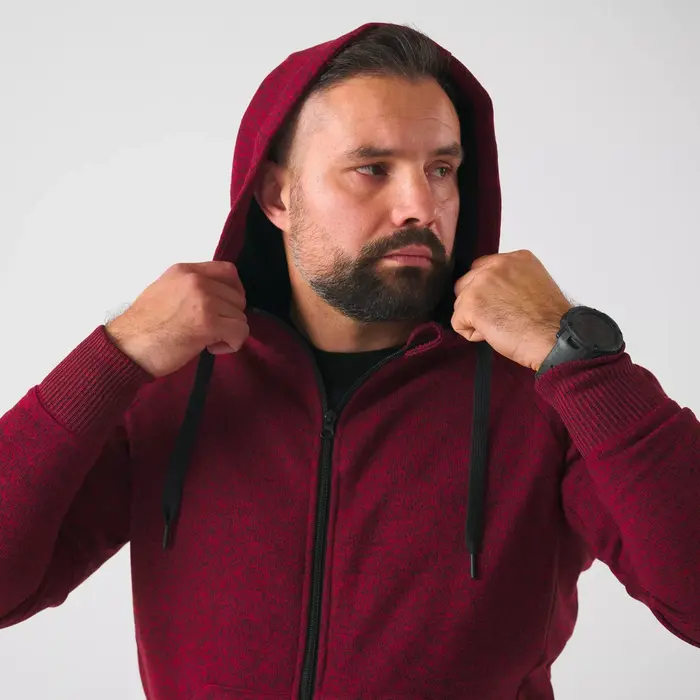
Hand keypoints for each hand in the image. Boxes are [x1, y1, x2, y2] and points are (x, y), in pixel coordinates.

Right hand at [105, 261, 248, 377]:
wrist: (127, 347)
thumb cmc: (144, 327)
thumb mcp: (166, 291)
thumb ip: (192, 288)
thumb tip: (220, 299)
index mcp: (185, 271)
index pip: (228, 271)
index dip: (235, 292)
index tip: (227, 308)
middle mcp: (196, 281)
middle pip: (238, 297)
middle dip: (230, 317)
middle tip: (211, 331)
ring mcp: (203, 300)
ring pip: (241, 317)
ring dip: (230, 333)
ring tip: (207, 341)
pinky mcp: (208, 323)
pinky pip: (240, 332)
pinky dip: (232, 344)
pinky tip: (212, 348)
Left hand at [451, 250, 573, 371]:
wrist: (554, 337)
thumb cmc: (550, 321)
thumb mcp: (534, 285)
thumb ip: (511, 281)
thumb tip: (494, 292)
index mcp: (515, 258)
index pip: (482, 268)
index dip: (486, 291)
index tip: (499, 303)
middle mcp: (496, 265)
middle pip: (467, 284)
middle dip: (477, 303)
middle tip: (501, 317)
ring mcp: (481, 283)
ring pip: (461, 303)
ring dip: (475, 319)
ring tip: (501, 326)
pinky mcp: (471, 303)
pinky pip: (458, 322)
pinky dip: (472, 334)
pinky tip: (494, 334)